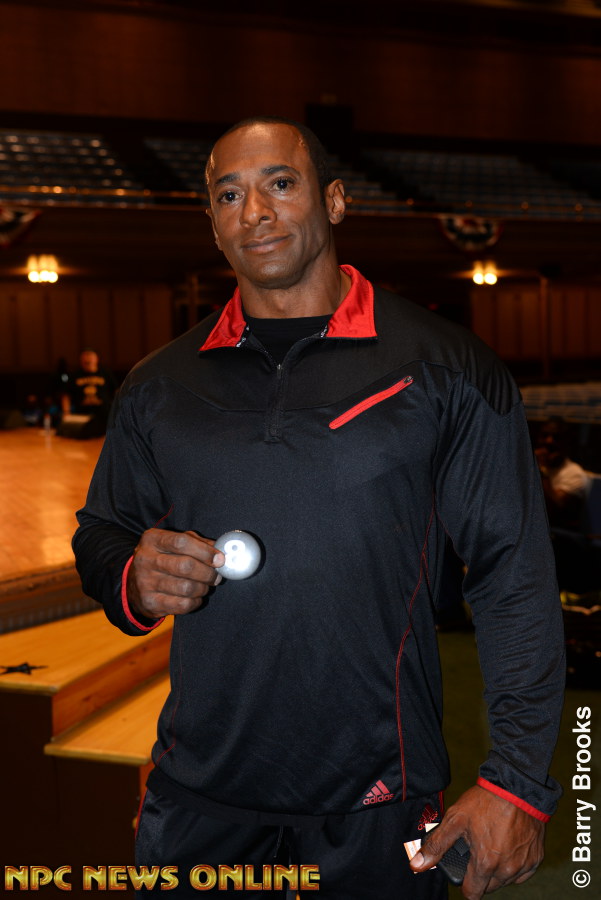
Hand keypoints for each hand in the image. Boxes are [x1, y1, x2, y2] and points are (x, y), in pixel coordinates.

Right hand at [127, 528, 224, 619]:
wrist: (134, 582)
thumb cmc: (162, 558)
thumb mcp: (173, 544)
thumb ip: (196, 542)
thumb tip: (220, 550)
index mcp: (152, 539)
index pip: (181, 542)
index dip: (205, 552)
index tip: (220, 559)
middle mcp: (145, 559)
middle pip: (186, 566)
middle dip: (207, 573)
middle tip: (216, 576)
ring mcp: (145, 582)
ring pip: (186, 588)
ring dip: (203, 588)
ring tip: (205, 586)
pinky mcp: (149, 602)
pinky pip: (182, 605)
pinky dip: (195, 602)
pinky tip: (195, 597)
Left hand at [410, 785, 544, 897]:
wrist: (518, 787)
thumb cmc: (486, 801)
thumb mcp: (455, 819)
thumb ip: (437, 845)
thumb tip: (417, 864)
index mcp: (485, 864)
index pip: (472, 893)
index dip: (464, 884)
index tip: (464, 871)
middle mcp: (507, 870)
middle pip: (488, 887)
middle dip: (480, 874)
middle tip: (477, 849)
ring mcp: (524, 865)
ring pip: (506, 880)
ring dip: (498, 870)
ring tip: (492, 843)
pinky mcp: (536, 858)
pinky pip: (523, 872)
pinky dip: (515, 865)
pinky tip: (508, 846)